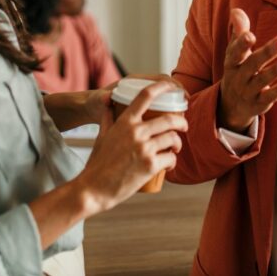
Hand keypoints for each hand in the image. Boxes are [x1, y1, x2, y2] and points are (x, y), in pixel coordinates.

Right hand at [77, 81, 187, 212]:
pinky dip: (173, 162)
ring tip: (175, 149)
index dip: (163, 87)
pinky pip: (171, 158)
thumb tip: (108, 103)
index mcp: (125, 121)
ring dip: (178, 144)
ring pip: (172, 138)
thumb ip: (108, 118)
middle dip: (181, 122)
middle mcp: (136, 131)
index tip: (173, 87)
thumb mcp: (101, 135)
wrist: (93, 189)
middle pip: (169, 119)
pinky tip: (169, 166)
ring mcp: (144, 148)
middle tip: (183, 127)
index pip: (146, 95)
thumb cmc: (97, 163)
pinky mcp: (150, 166)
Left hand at [87, 74, 181, 124]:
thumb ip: (101, 100)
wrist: (89, 109)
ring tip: (181, 123)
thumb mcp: (98, 102)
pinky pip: (159, 107)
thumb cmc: (93, 104)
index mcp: (133, 82)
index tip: (184, 97)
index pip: (160, 79)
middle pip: (166, 89)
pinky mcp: (141, 107)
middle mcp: (140, 86)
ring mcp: (141, 97)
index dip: (174, 86)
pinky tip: (170, 129)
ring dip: (174, 108)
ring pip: (164, 99)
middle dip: (178, 99)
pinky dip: (166, 114)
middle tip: (185, 115)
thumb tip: (106, 98)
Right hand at [218, 8, 276, 131]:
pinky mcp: (260, 103)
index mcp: (232, 62)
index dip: (242, 44)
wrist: (230, 105)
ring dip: (275, 71)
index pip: (235, 53)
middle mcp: (239, 77)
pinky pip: (271, 96)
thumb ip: (238, 31)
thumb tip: (236, 11)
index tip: (250, 35)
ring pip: (262, 81)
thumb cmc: (237, 69)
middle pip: (252, 65)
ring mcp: (249, 91)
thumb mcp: (234, 52)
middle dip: (266, 53)